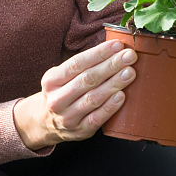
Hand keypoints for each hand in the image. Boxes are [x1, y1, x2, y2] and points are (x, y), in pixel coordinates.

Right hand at [14, 43, 136, 150]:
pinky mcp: (80, 131)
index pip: (76, 64)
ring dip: (113, 84)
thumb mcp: (61, 77)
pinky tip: (121, 96)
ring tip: (130, 73)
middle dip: (110, 66)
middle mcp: (56, 100)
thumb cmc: (62, 93)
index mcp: (51, 81)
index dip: (98, 53)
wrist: (46, 123)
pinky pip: (96, 118)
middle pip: (86, 80)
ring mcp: (67, 117)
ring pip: (93, 99)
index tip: (117, 45)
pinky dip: (110, 107)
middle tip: (129, 56)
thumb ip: (82, 65)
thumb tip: (114, 49)